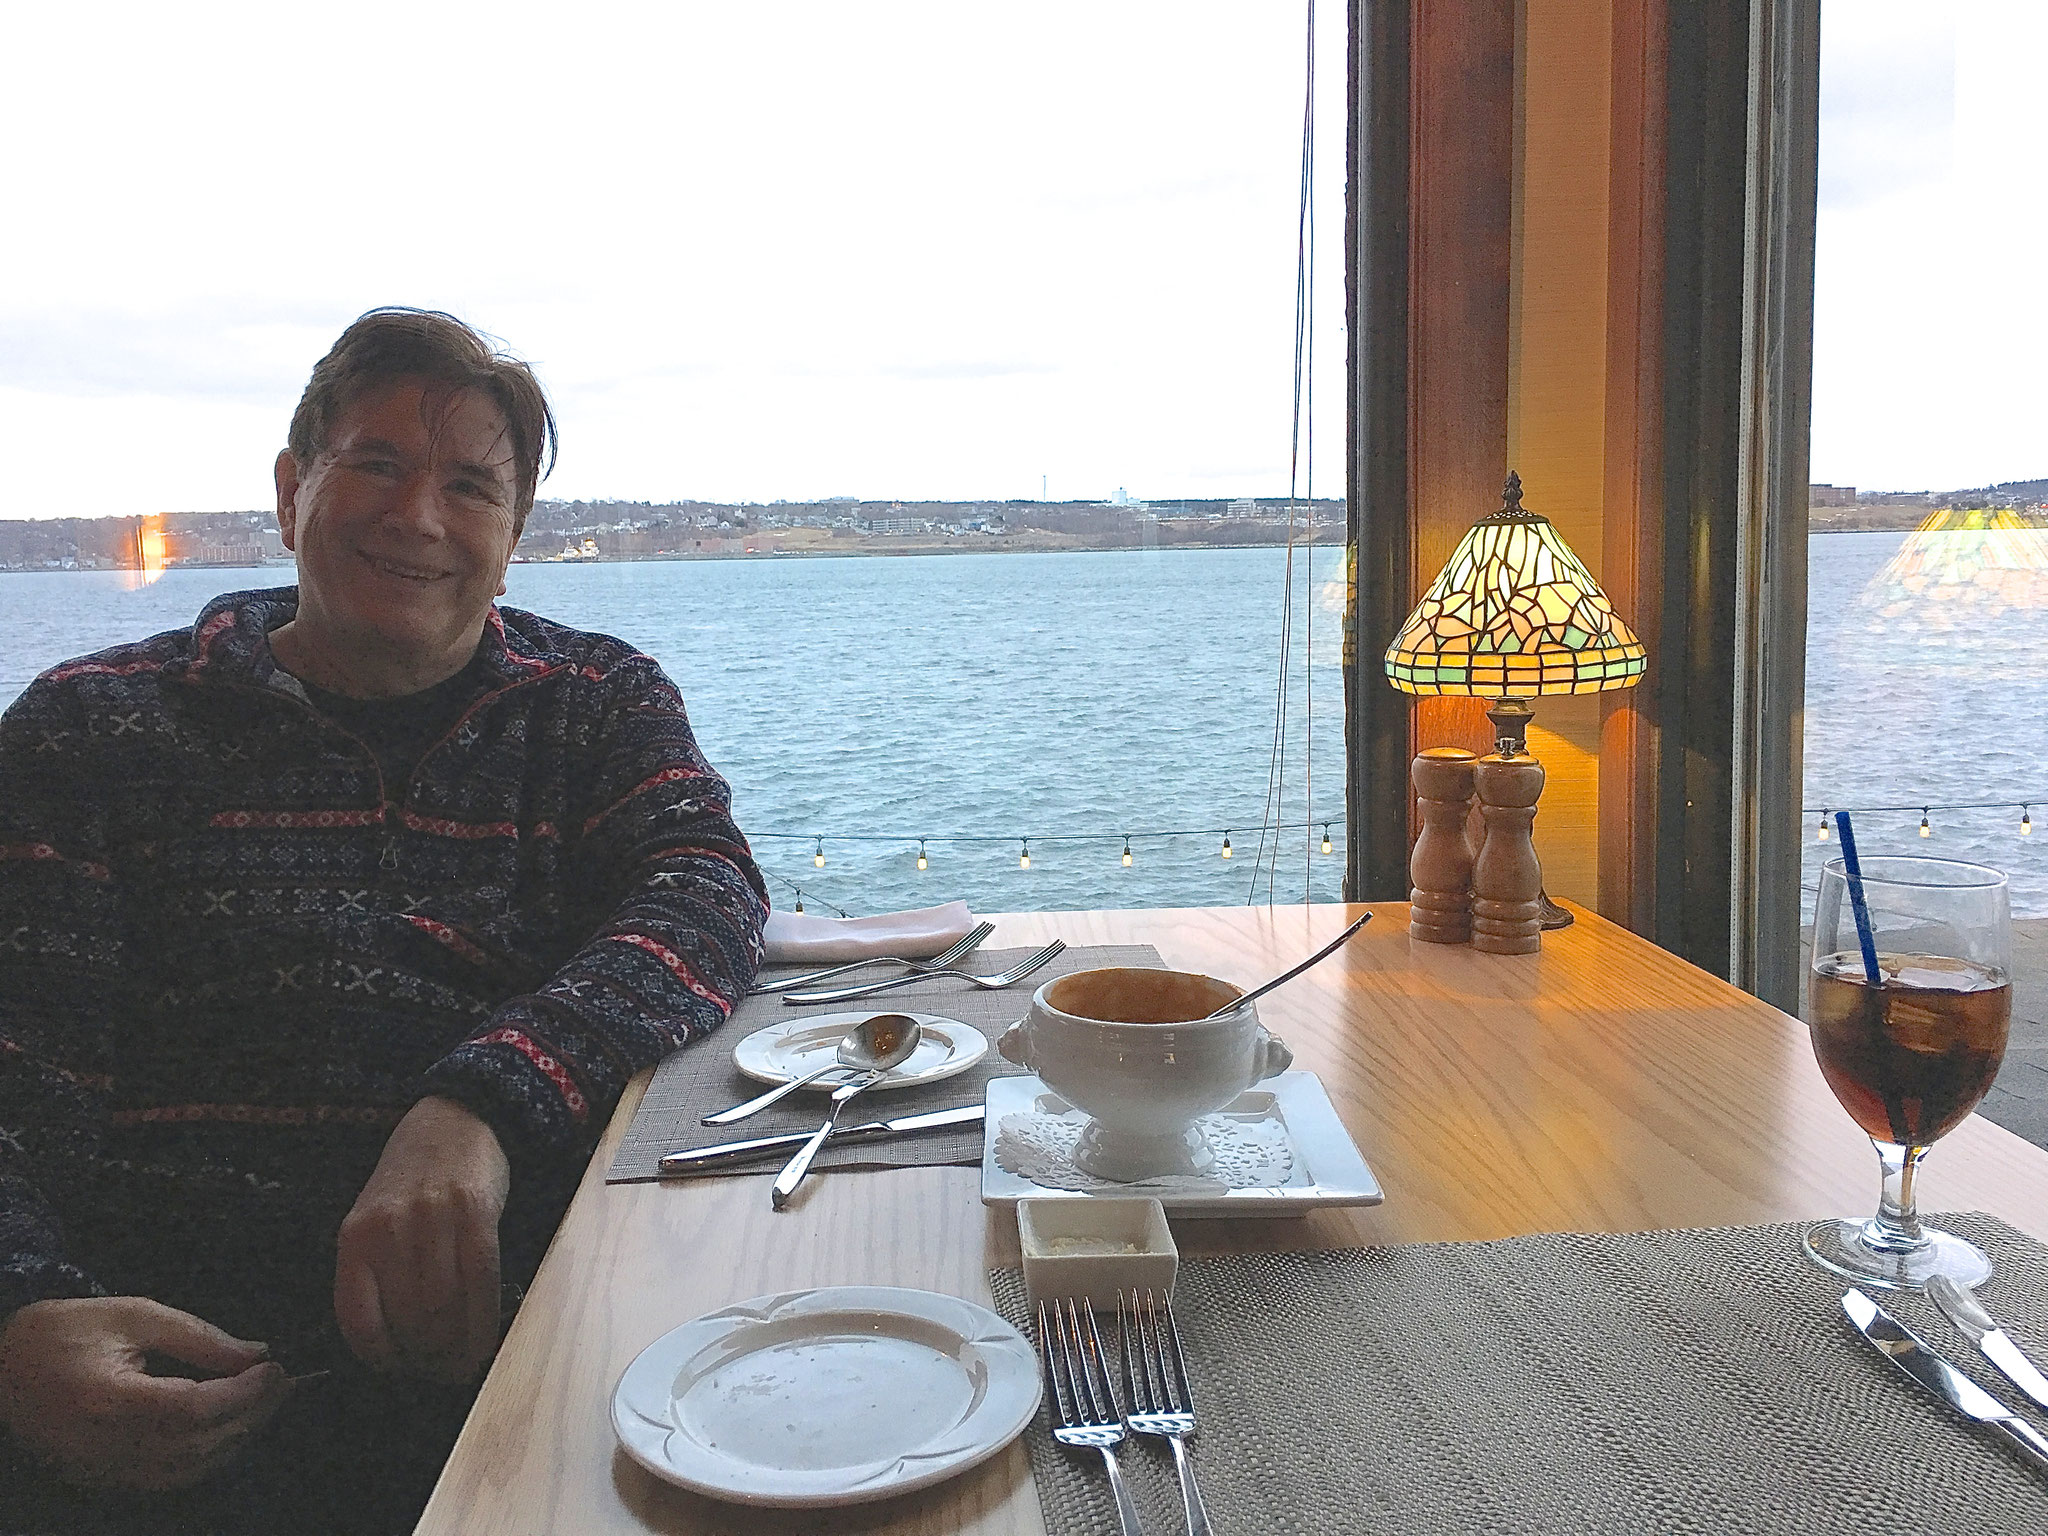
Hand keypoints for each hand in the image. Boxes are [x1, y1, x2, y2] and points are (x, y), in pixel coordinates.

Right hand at [0, 1296, 289, 1488]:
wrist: (2, 1364)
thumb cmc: (65, 1330)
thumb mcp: (134, 1314)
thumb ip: (199, 1337)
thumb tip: (256, 1354)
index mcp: (104, 1398)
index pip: (191, 1409)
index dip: (242, 1393)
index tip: (275, 1368)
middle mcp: (99, 1444)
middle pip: (195, 1444)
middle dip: (250, 1415)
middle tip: (281, 1384)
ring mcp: (96, 1469)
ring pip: (185, 1470)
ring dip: (234, 1439)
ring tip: (262, 1402)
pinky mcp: (98, 1478)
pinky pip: (164, 1480)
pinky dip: (205, 1458)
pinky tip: (227, 1428)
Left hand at [335, 1095, 510, 1382]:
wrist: (455, 1120)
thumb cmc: (412, 1181)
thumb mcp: (375, 1222)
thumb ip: (376, 1273)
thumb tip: (393, 1344)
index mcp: (355, 1238)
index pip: (359, 1320)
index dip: (381, 1358)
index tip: (399, 1371)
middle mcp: (391, 1230)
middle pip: (407, 1320)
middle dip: (424, 1359)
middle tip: (437, 1373)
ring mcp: (435, 1221)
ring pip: (444, 1309)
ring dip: (454, 1350)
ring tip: (459, 1363)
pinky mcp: (477, 1214)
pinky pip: (481, 1285)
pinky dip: (483, 1325)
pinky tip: (483, 1344)